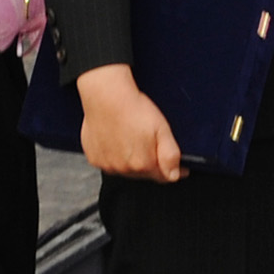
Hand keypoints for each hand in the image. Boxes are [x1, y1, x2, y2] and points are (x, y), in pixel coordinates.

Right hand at [76, 63, 183, 182]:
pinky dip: (115, 156)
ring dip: (132, 160)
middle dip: (151, 163)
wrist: (106, 96)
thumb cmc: (134, 109)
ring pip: (126, 169)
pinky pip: (109, 163)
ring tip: (132, 138)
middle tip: (150, 142)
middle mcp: (123, 169)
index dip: (172, 170)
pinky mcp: (94, 158)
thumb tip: (175, 175)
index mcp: (142, 164)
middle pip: (144, 173)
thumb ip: (170, 156)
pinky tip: (118, 140)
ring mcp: (107, 164)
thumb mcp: (162, 130)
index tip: (178, 166)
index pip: (162, 176)